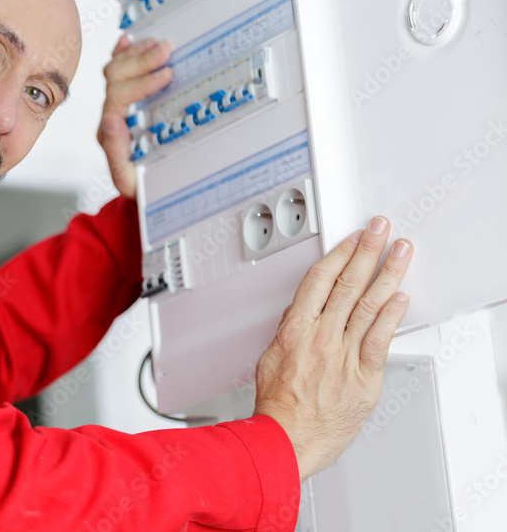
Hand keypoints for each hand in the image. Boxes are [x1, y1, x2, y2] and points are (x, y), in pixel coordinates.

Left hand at [98, 36, 171, 199]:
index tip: (167, 74)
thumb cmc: (142, 190)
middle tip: (166, 50)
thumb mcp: (130, 181)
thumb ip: (117, 154)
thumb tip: (111, 121)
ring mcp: (114, 108)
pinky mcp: (122, 102)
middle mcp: (109, 117)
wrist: (143, 194)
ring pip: (115, 70)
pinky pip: (117, 71)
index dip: (142, 82)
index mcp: (110, 133)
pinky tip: (128, 40)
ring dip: (136, 54)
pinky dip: (122, 53)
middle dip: (141, 61)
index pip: (119, 97)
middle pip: (115, 78)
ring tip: (158, 44)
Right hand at [254, 216, 412, 480]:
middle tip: (380, 230)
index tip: (350, 239)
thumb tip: (298, 315)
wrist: (287, 439)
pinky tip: (401, 298)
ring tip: (400, 252)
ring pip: (369, 304)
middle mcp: (321, 336)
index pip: (320, 279)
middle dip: (367, 250)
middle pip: (348, 283)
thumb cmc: (277, 405)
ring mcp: (344, 354)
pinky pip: (380, 339)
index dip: (338, 254)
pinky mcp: (364, 376)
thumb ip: (288, 333)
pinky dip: (392, 315)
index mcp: (295, 329)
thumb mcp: (269, 358)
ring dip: (388, 273)